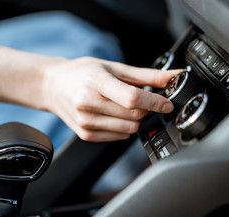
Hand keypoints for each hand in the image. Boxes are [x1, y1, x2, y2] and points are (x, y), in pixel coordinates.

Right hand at [42, 57, 180, 141]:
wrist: (53, 86)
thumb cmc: (83, 73)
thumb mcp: (115, 67)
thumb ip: (147, 75)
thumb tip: (175, 77)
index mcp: (96, 82)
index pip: (133, 99)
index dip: (155, 103)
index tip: (167, 104)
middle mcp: (88, 104)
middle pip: (134, 115)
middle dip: (146, 109)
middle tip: (142, 99)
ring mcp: (86, 122)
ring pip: (130, 129)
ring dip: (136, 119)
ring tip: (124, 105)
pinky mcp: (87, 135)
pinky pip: (120, 137)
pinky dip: (125, 126)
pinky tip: (115, 114)